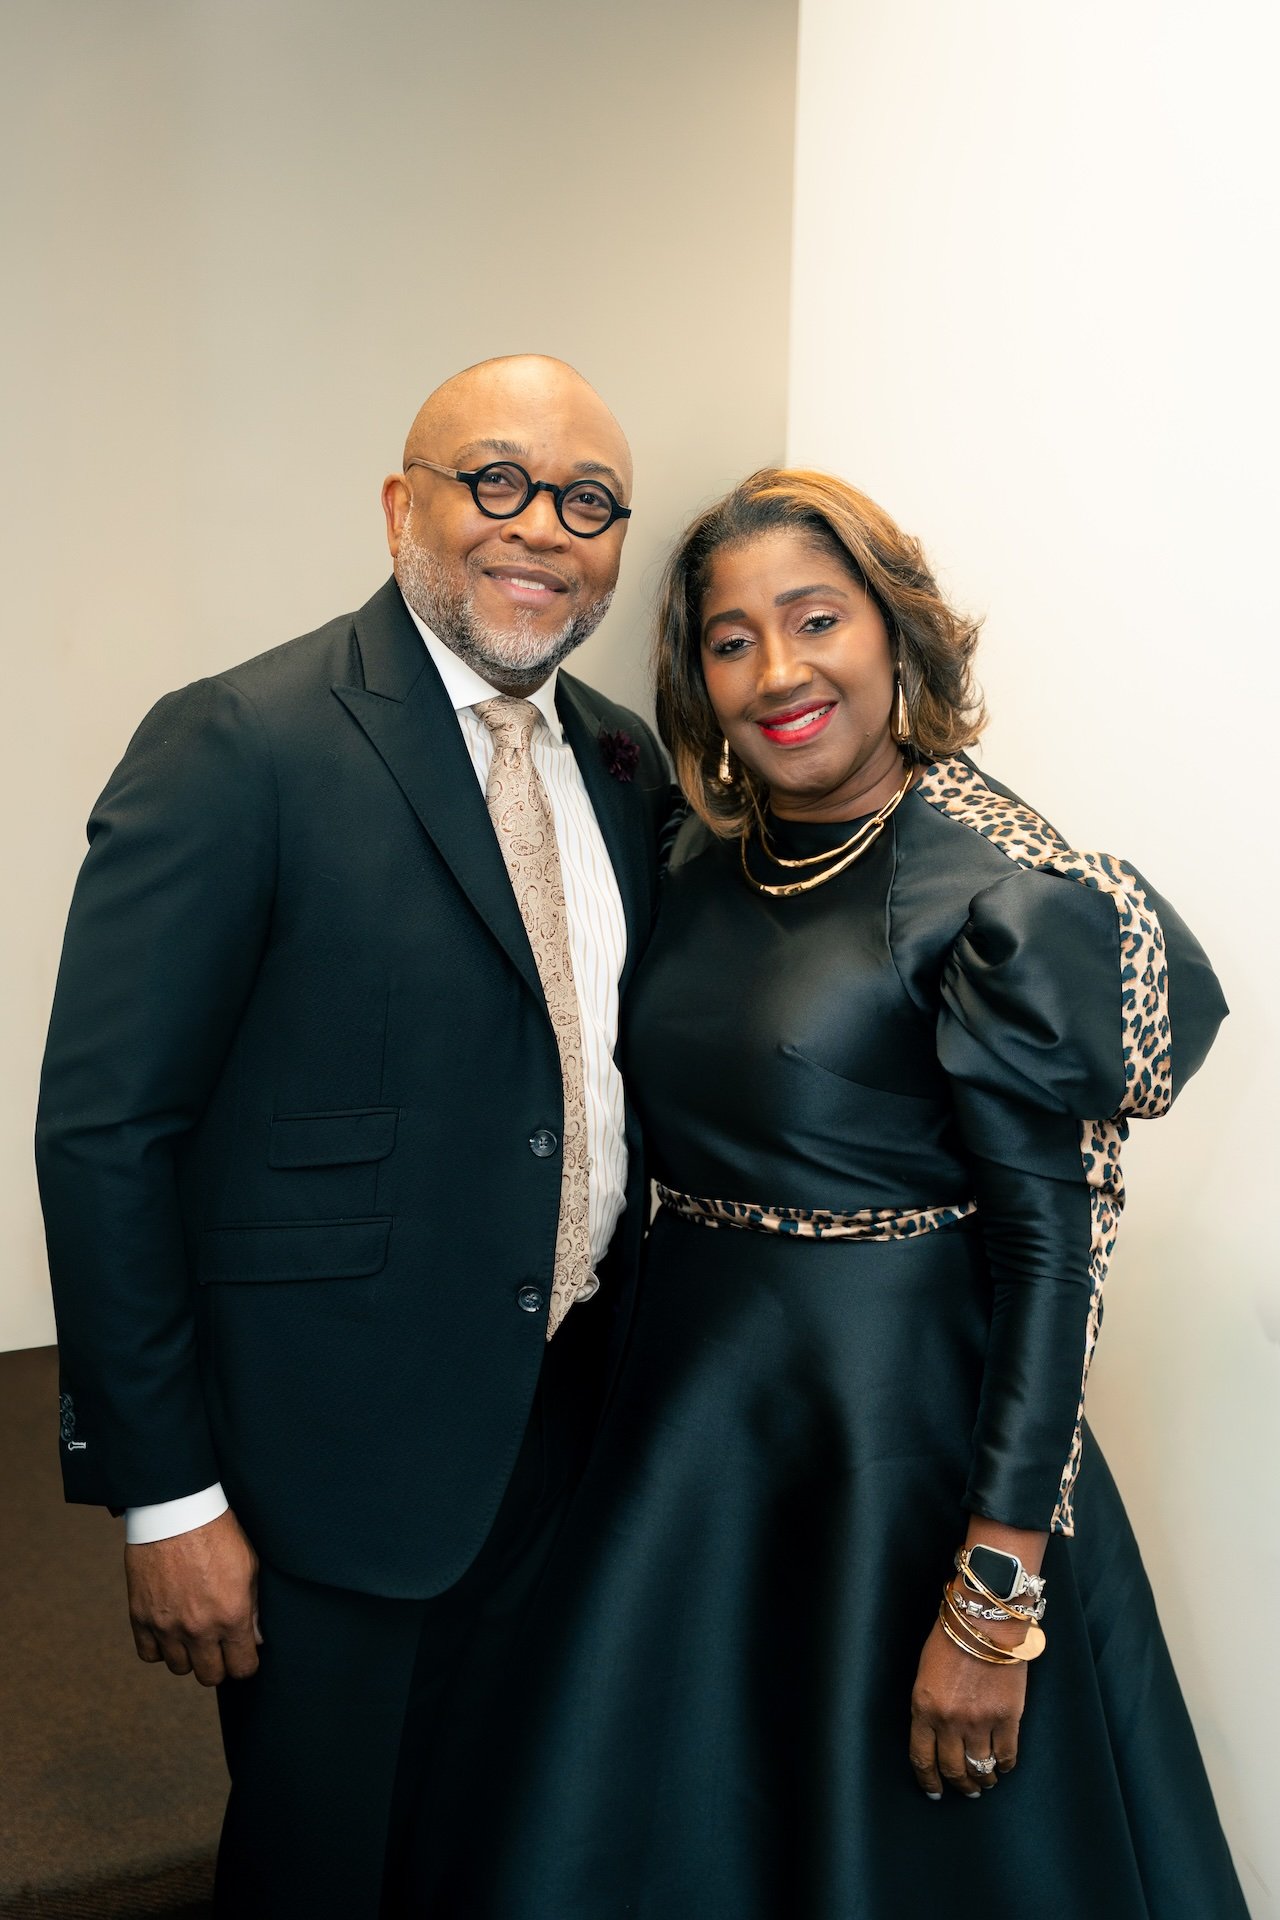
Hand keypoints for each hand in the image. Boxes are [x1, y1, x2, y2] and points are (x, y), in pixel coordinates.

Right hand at [125, 1507, 261, 1685]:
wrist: (176, 1510)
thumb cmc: (218, 1532)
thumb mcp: (249, 1565)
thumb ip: (253, 1608)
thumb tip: (254, 1639)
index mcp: (231, 1616)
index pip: (242, 1668)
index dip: (246, 1663)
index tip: (243, 1654)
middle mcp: (199, 1628)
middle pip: (210, 1676)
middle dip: (218, 1665)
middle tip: (219, 1647)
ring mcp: (167, 1626)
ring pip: (179, 1668)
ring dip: (188, 1656)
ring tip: (194, 1634)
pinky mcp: (141, 1617)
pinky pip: (149, 1654)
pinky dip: (159, 1648)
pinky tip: (169, 1630)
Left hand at [908, 1616, 1025, 1798]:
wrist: (986, 1620)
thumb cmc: (953, 1639)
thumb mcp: (925, 1673)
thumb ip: (929, 1707)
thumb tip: (937, 1737)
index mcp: (924, 1708)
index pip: (922, 1758)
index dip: (928, 1780)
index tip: (934, 1791)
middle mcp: (949, 1720)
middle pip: (953, 1769)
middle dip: (959, 1785)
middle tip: (966, 1790)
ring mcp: (980, 1721)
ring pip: (981, 1767)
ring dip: (983, 1779)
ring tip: (986, 1781)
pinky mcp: (1007, 1718)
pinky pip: (1006, 1755)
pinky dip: (1005, 1765)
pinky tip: (1003, 1765)